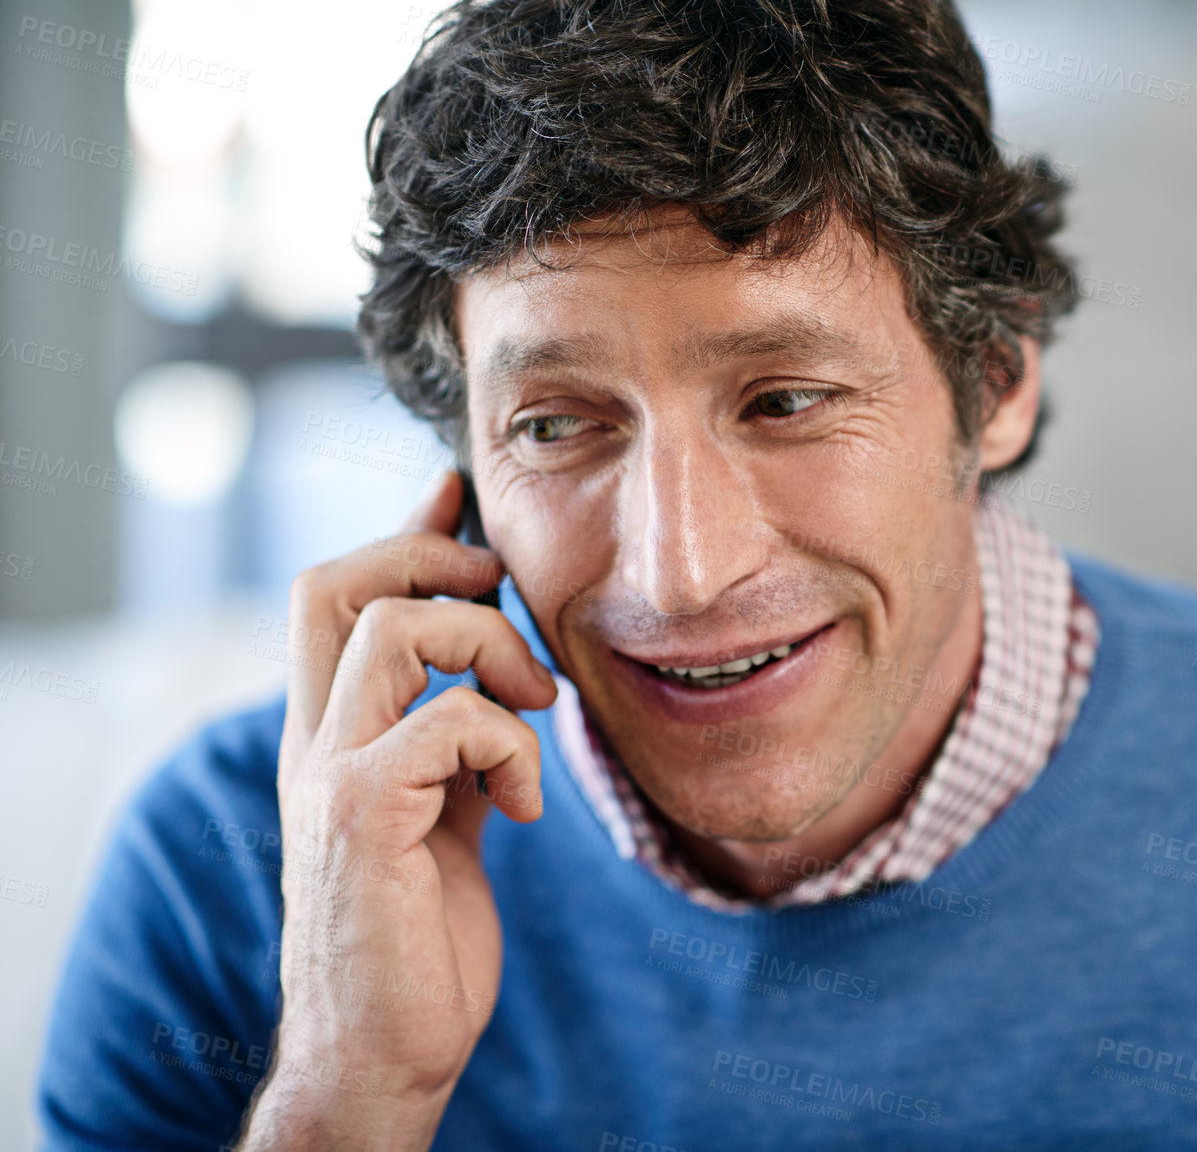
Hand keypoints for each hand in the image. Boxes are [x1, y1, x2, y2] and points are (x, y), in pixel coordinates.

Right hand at [238, 471, 557, 1150]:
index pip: (340, 597)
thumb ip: (454, 740)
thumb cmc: (422, 938)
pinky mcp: (363, 818)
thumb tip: (498, 672)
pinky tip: (527, 808)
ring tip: (536, 708)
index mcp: (333, 736)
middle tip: (504, 600)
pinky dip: (512, 748)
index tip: (458, 490)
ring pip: (397, 628)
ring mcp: (331, 776)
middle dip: (432, 558)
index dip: (404, 530)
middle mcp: (315, 743)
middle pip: (336, 581)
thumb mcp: (443, 815)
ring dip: (492, 647)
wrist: (386, 1052)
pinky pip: (450, 722)